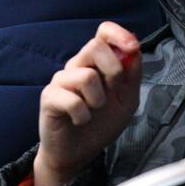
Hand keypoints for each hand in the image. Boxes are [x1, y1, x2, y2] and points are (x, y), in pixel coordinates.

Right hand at [33, 21, 141, 185]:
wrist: (78, 154)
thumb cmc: (100, 125)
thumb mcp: (126, 101)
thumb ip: (133, 76)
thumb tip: (135, 52)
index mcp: (97, 63)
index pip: (104, 32)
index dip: (119, 34)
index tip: (132, 47)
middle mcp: (78, 66)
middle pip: (95, 46)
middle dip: (114, 69)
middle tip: (114, 90)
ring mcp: (62, 80)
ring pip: (86, 75)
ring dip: (98, 99)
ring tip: (94, 110)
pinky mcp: (49, 98)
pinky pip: (72, 100)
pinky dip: (82, 115)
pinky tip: (80, 120)